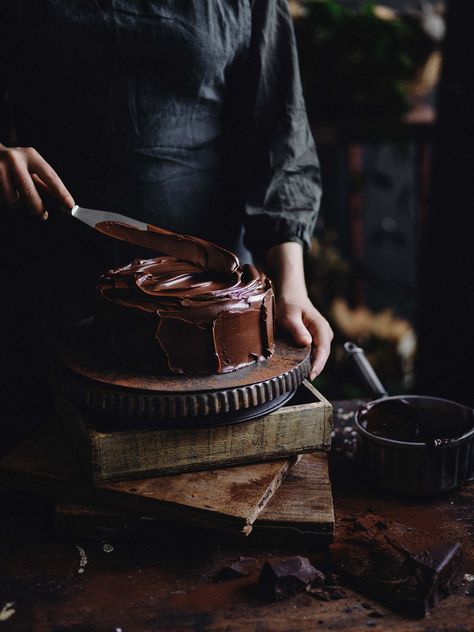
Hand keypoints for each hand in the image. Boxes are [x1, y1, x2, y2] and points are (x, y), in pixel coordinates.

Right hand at [0, 144, 73, 219]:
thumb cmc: (15, 162)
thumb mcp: (31, 166)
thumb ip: (44, 182)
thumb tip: (60, 199)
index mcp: (30, 156)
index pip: (50, 176)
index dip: (61, 192)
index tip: (69, 204)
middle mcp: (14, 159)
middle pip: (29, 191)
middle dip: (37, 207)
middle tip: (42, 216)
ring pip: (13, 198)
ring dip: (17, 204)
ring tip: (17, 198)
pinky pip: (2, 198)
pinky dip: (6, 200)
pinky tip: (6, 193)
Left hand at [266, 241, 332, 379]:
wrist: (291, 296)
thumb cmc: (289, 305)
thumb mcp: (289, 316)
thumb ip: (297, 329)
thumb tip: (306, 343)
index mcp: (321, 326)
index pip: (323, 349)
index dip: (318, 364)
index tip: (311, 376)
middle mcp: (325, 332)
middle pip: (323, 355)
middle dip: (315, 368)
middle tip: (302, 380)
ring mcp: (323, 336)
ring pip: (320, 355)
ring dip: (313, 365)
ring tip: (301, 376)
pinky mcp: (318, 339)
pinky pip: (316, 353)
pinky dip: (310, 360)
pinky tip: (302, 368)